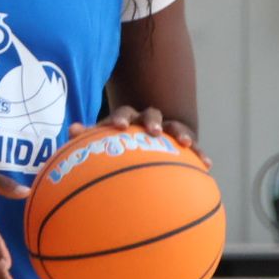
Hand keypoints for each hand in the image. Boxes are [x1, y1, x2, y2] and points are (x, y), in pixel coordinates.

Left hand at [70, 106, 211, 168]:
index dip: (120, 119)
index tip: (118, 126)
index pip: (122, 114)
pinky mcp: (181, 143)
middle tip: (154, 131)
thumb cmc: (116, 146)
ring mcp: (166, 130)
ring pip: (174, 126)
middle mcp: (147, 121)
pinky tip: (207, 164)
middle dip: (152, 121)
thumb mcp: (102, 142)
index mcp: (126, 119)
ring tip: (185, 142)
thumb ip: (88, 138)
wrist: (140, 141)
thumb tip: (71, 129)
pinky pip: (193, 147)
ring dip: (179, 132)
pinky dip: (199, 153)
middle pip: (150, 115)